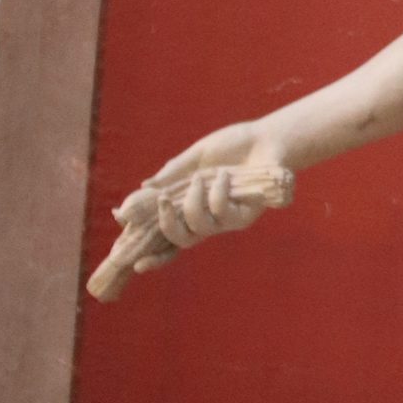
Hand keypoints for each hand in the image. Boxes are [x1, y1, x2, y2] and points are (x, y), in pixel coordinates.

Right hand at [134, 121, 284, 254]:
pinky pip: (222, 212)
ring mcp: (226, 220)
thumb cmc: (231, 147)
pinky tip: (224, 175)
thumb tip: (145, 186)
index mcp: (191, 205)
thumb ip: (172, 173)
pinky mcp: (245, 216)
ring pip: (199, 226)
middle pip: (181, 240)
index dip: (154, 252)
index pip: (168, 233)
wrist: (265, 139)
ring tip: (201, 178)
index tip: (137, 263)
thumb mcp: (196, 157)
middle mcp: (208, 218)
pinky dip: (218, 192)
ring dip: (193, 201)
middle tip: (163, 202)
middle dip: (167, 224)